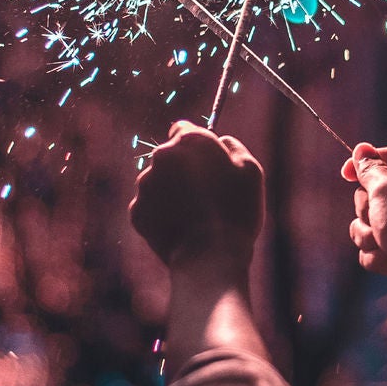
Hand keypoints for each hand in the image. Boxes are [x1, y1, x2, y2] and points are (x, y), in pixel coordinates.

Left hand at [130, 121, 263, 275]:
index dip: (196, 145)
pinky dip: (163, 214)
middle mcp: (161, 157)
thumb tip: (222, 141)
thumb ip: (233, 146)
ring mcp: (145, 185)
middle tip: (206, 193)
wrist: (210, 257)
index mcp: (188, 141)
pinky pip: (151, 207)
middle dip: (183, 170)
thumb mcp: (250, 169)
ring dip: (172, 192)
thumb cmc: (236, 211)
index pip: (183, 128)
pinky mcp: (137, 212)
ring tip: (196, 216)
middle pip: (169, 157)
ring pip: (159, 183)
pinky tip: (182, 227)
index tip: (206, 160)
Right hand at [341, 142, 386, 278]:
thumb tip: (361, 150)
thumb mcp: (384, 192)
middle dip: (365, 209)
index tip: (347, 173)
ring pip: (368, 223)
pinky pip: (373, 248)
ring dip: (368, 235)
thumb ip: (370, 171)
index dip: (368, 161)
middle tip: (379, 216)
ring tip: (385, 244)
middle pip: (372, 191)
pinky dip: (377, 255)